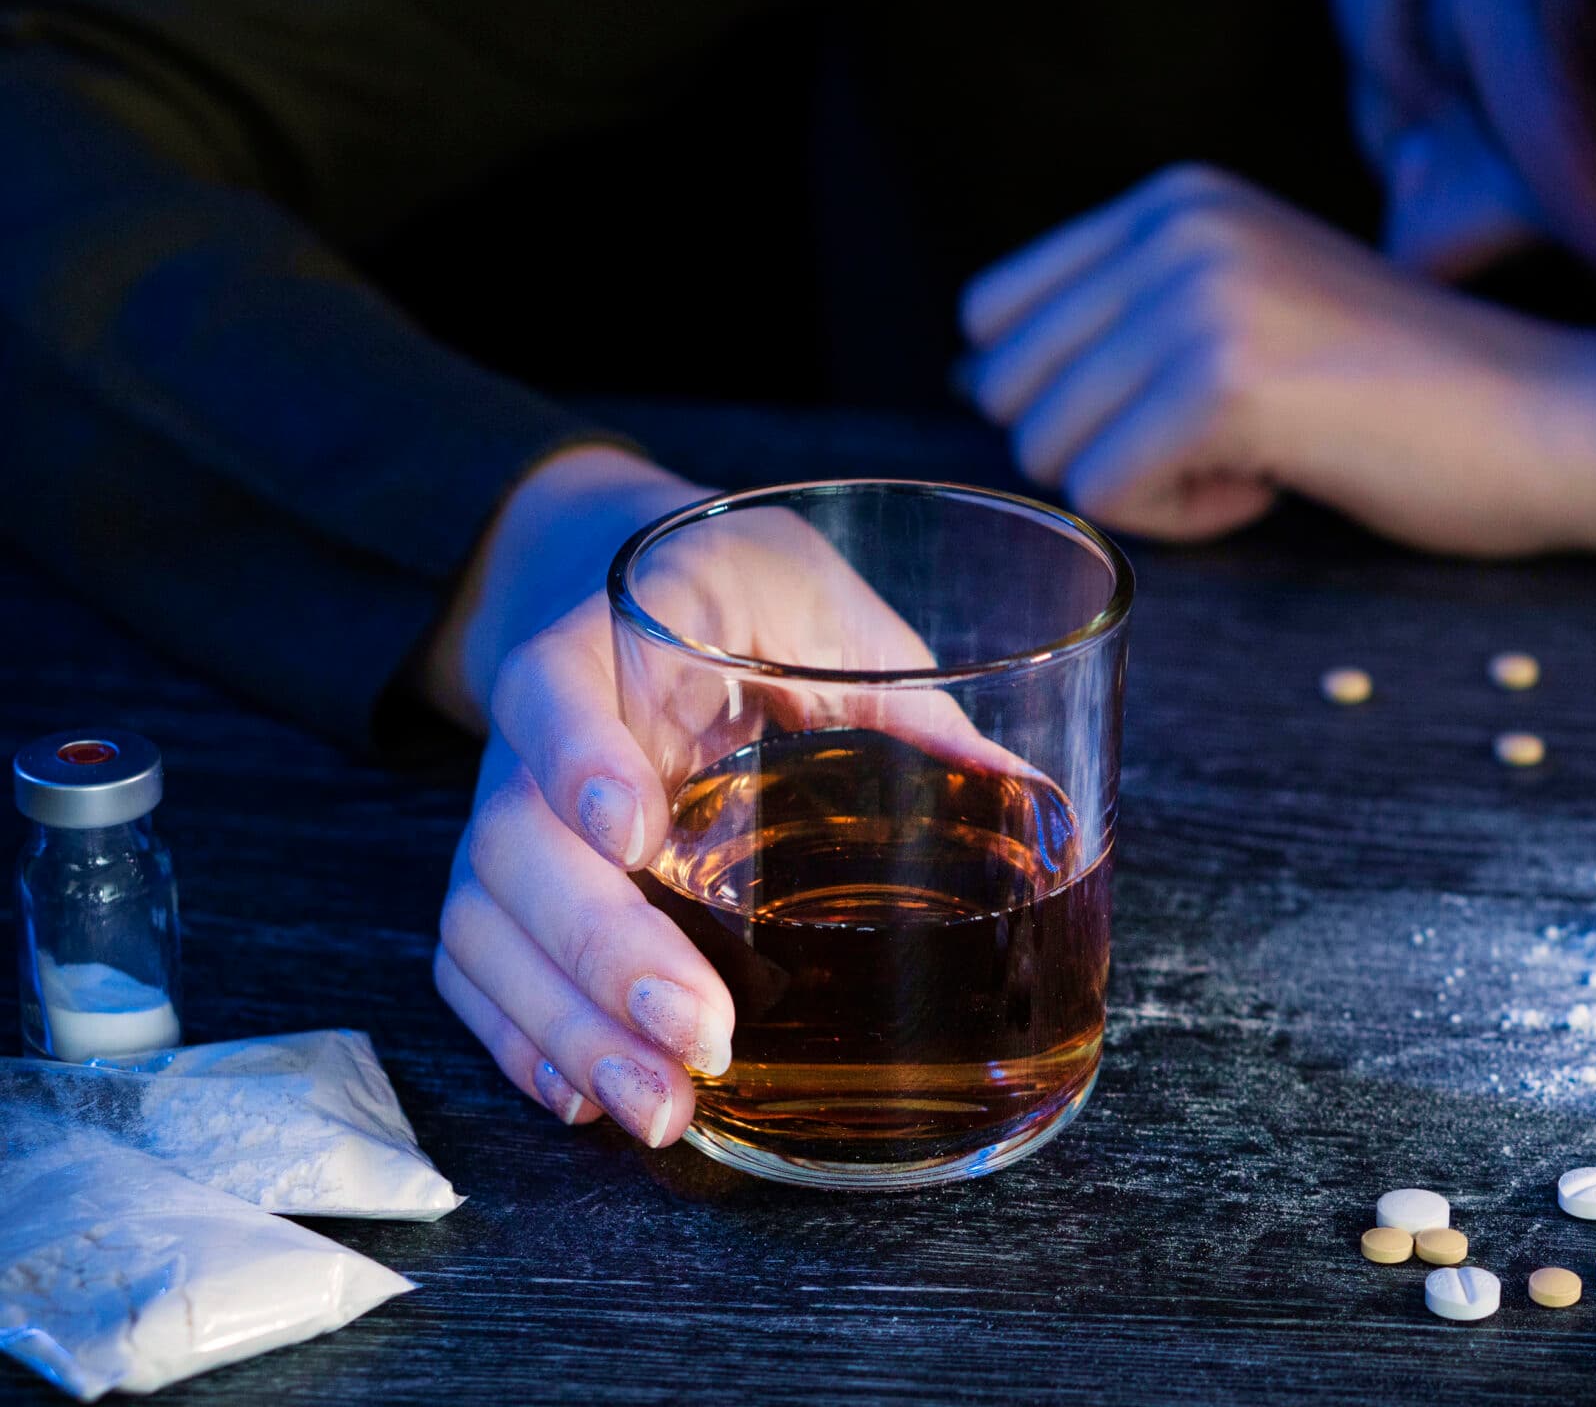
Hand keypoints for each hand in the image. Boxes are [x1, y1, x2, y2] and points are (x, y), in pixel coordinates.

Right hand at [421, 450, 1004, 1146]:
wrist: (641, 584)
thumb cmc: (752, 597)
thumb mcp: (827, 604)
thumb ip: (906, 692)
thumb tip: (1023, 792)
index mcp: (615, 635)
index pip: (557, 687)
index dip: (581, 759)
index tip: (638, 834)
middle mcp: (540, 733)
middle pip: (520, 843)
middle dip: (603, 951)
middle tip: (701, 1036)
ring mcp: (515, 810)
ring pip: (487, 922)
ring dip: (568, 1026)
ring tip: (660, 1107)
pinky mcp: (512, 880)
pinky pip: (477, 965)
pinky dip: (524, 1039)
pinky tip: (588, 1100)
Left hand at [960, 164, 1595, 556]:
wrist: (1544, 418)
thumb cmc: (1400, 394)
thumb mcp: (1245, 313)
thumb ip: (1119, 327)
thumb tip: (974, 379)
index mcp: (1173, 198)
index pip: (994, 314)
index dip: (1068, 399)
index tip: (1190, 411)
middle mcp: (1174, 226)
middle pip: (1013, 389)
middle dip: (1103, 447)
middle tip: (1229, 439)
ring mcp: (1195, 296)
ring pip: (1055, 448)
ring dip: (1153, 487)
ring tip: (1266, 453)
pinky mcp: (1221, 380)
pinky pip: (1112, 493)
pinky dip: (1187, 520)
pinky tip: (1277, 480)